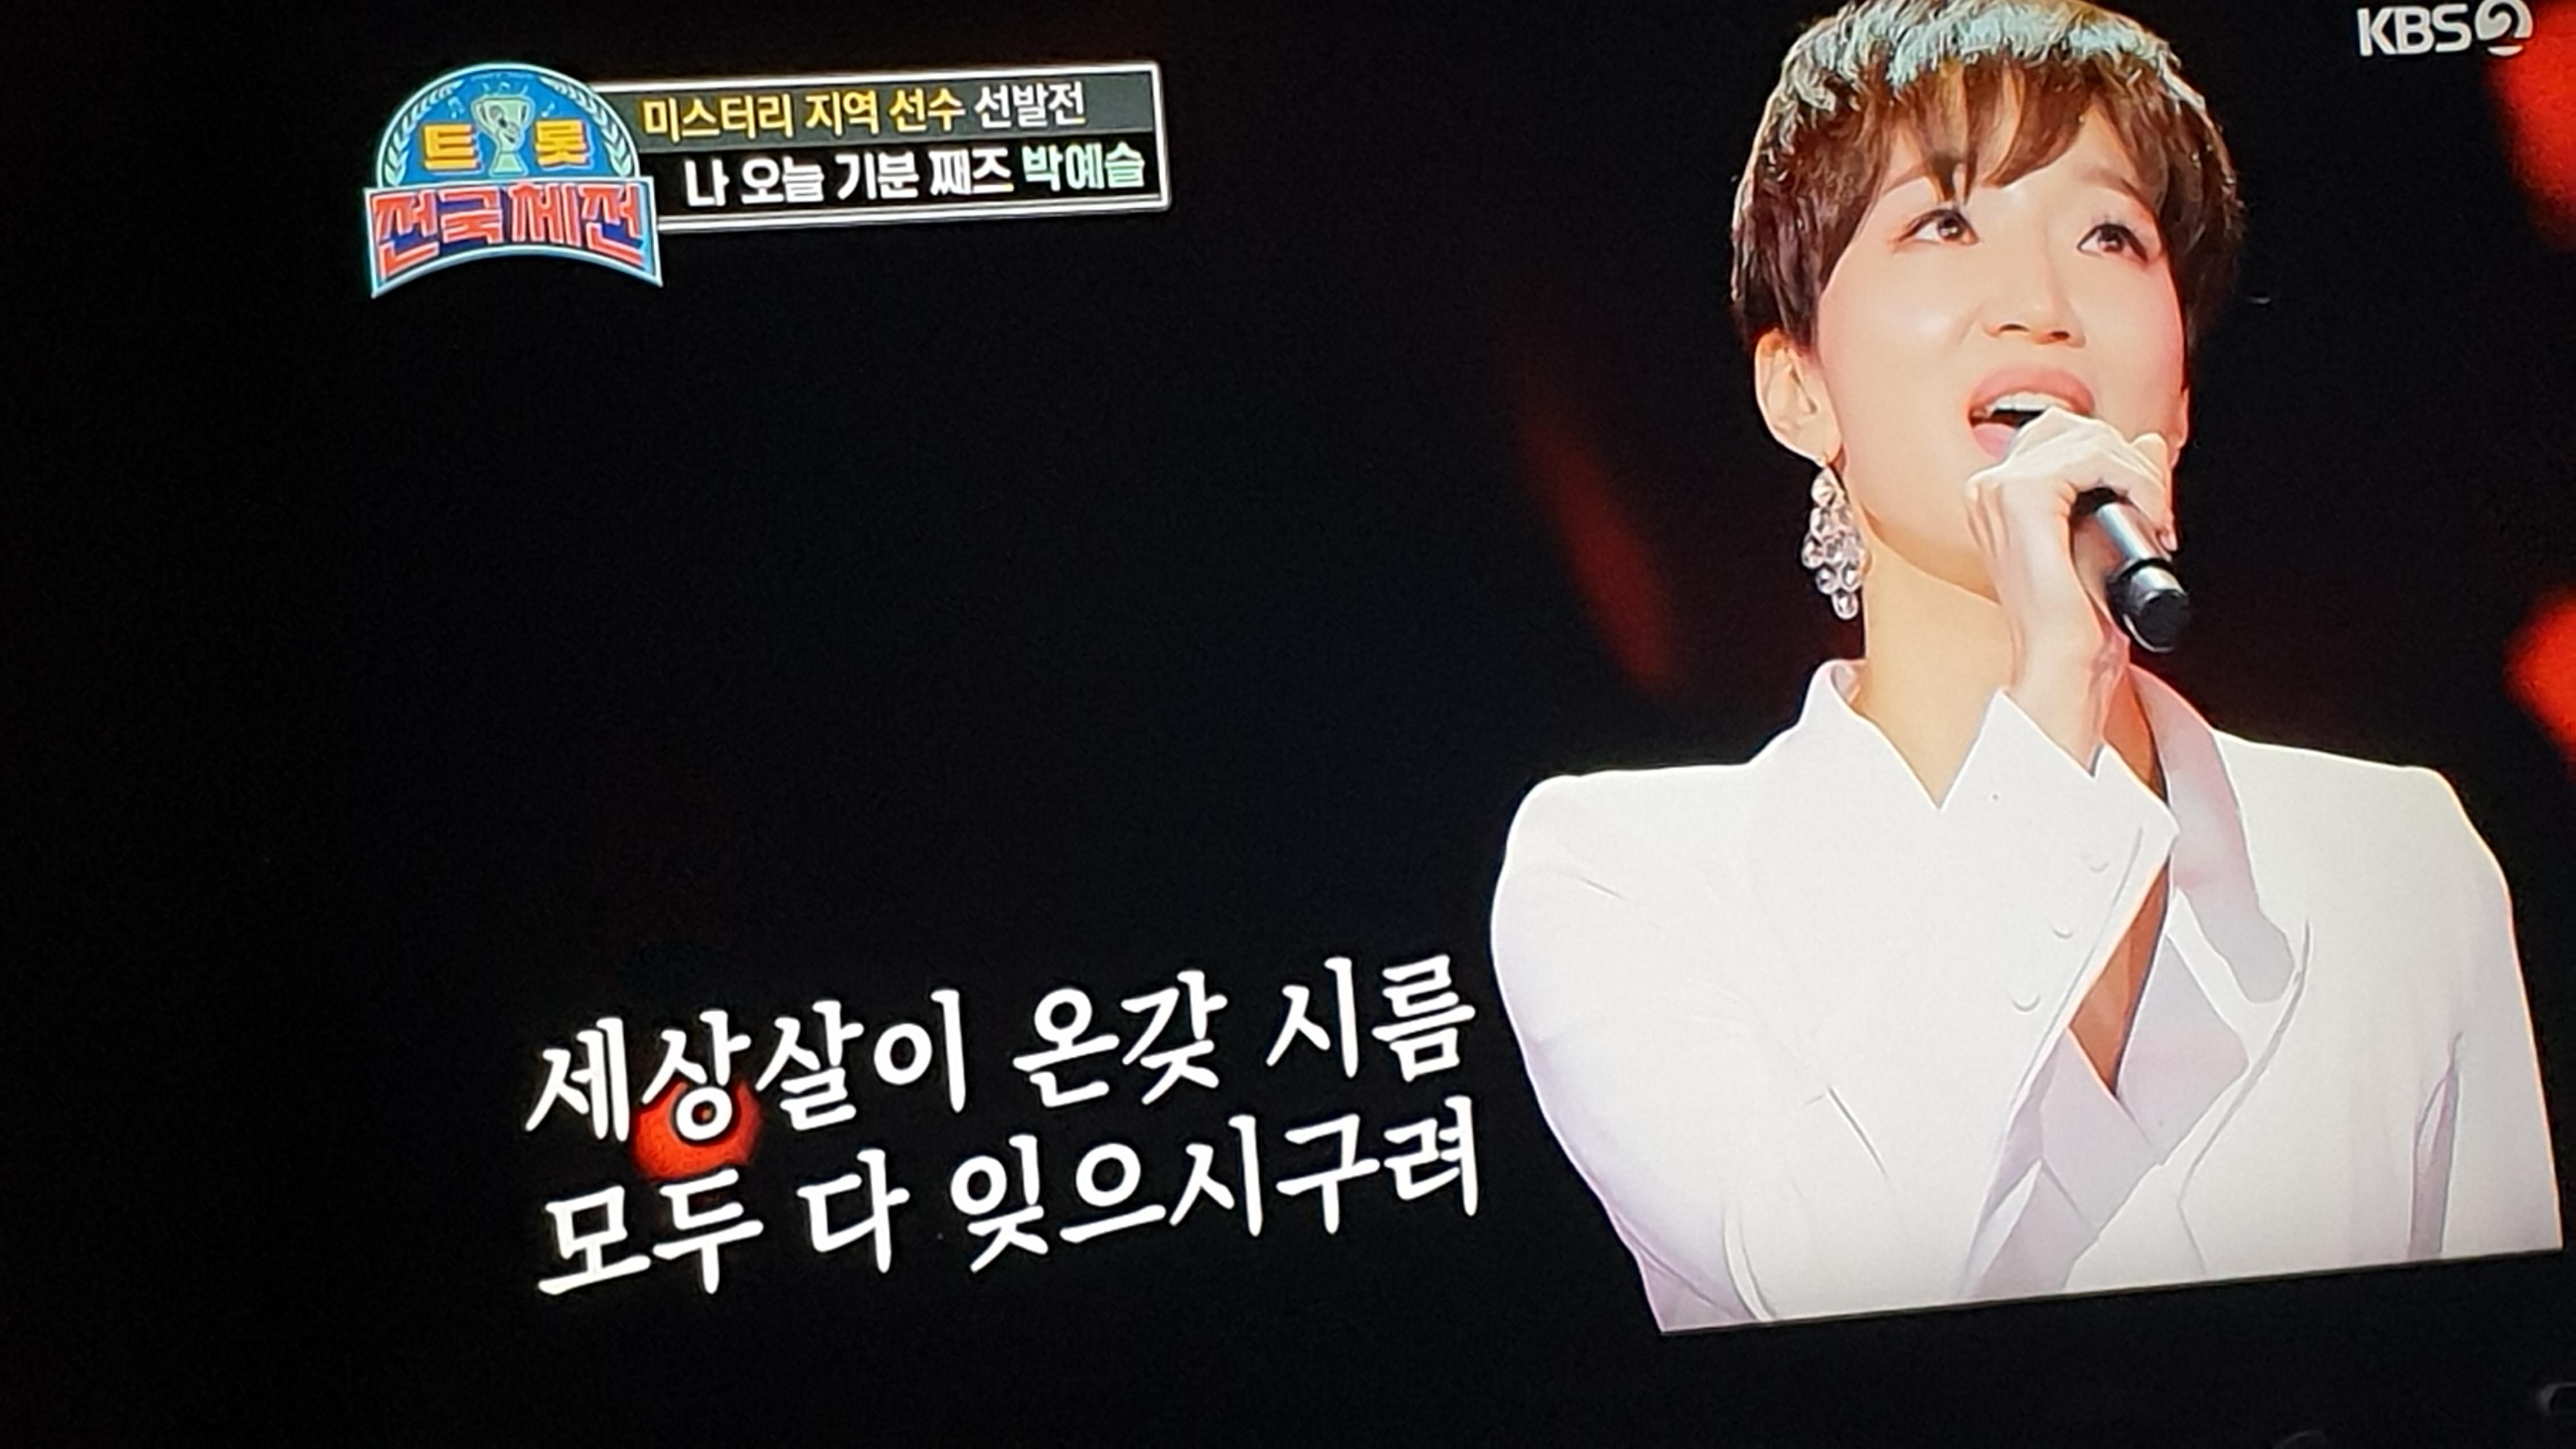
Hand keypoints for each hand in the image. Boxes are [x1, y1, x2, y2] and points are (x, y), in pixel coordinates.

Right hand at [1963, 407, 2175, 764]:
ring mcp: (1998, 489)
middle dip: (2129, 464)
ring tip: (2154, 521)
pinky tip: (2148, 519)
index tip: (2148, 510)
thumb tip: (2149, 443)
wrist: (2064, 664)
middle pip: (2075, 428)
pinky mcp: (2021, 496)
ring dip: (2139, 475)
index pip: (2064, 438)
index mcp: (1997, 497)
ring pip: (2090, 437)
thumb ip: (2122, 482)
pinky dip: (2136, 480)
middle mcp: (1989, 488)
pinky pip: (2094, 455)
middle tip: (2156, 516)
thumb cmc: (2077, 621)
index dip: (2116, 462)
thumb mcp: (2104, 537)